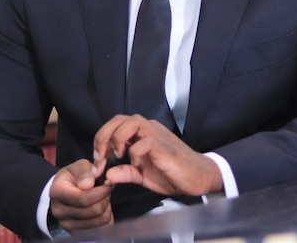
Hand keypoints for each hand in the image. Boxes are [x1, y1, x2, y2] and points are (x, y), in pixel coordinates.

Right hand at [49, 159, 113, 232]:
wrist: (64, 190)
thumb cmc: (73, 177)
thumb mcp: (78, 167)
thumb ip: (85, 172)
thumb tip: (89, 184)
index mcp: (57, 192)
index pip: (82, 198)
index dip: (100, 191)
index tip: (108, 183)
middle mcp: (59, 211)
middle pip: (92, 211)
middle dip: (105, 198)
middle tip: (107, 189)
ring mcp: (66, 224)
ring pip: (99, 221)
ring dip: (106, 207)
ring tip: (103, 197)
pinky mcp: (75, 232)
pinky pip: (101, 228)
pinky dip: (105, 217)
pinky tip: (101, 207)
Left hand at [91, 114, 223, 196]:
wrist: (199, 177)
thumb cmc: (173, 174)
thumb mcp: (143, 176)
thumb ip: (126, 173)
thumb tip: (106, 175)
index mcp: (141, 134)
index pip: (115, 125)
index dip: (101, 140)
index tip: (97, 163)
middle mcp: (148, 129)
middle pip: (119, 119)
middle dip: (103, 137)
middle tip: (100, 158)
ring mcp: (157, 136)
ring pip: (132, 122)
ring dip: (118, 139)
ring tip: (116, 156)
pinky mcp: (164, 147)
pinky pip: (145, 142)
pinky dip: (135, 153)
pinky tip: (136, 165)